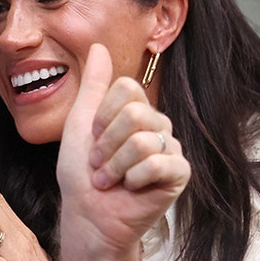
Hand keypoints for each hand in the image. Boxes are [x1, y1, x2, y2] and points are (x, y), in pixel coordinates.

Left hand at [57, 44, 188, 254]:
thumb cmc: (81, 173)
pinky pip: (158, 163)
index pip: (127, 88)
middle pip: (136, 113)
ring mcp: (171, 149)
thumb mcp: (79, 123)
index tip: (92, 137)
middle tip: (98, 164)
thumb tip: (99, 45)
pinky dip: (134, 178)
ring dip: (115, 165)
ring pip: (143, 140)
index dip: (103, 115)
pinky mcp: (179, 173)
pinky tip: (130, 188)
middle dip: (107, 143)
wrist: (89, 215)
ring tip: (109, 180)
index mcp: (135, 110)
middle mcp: (157, 125)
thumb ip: (93, 85)